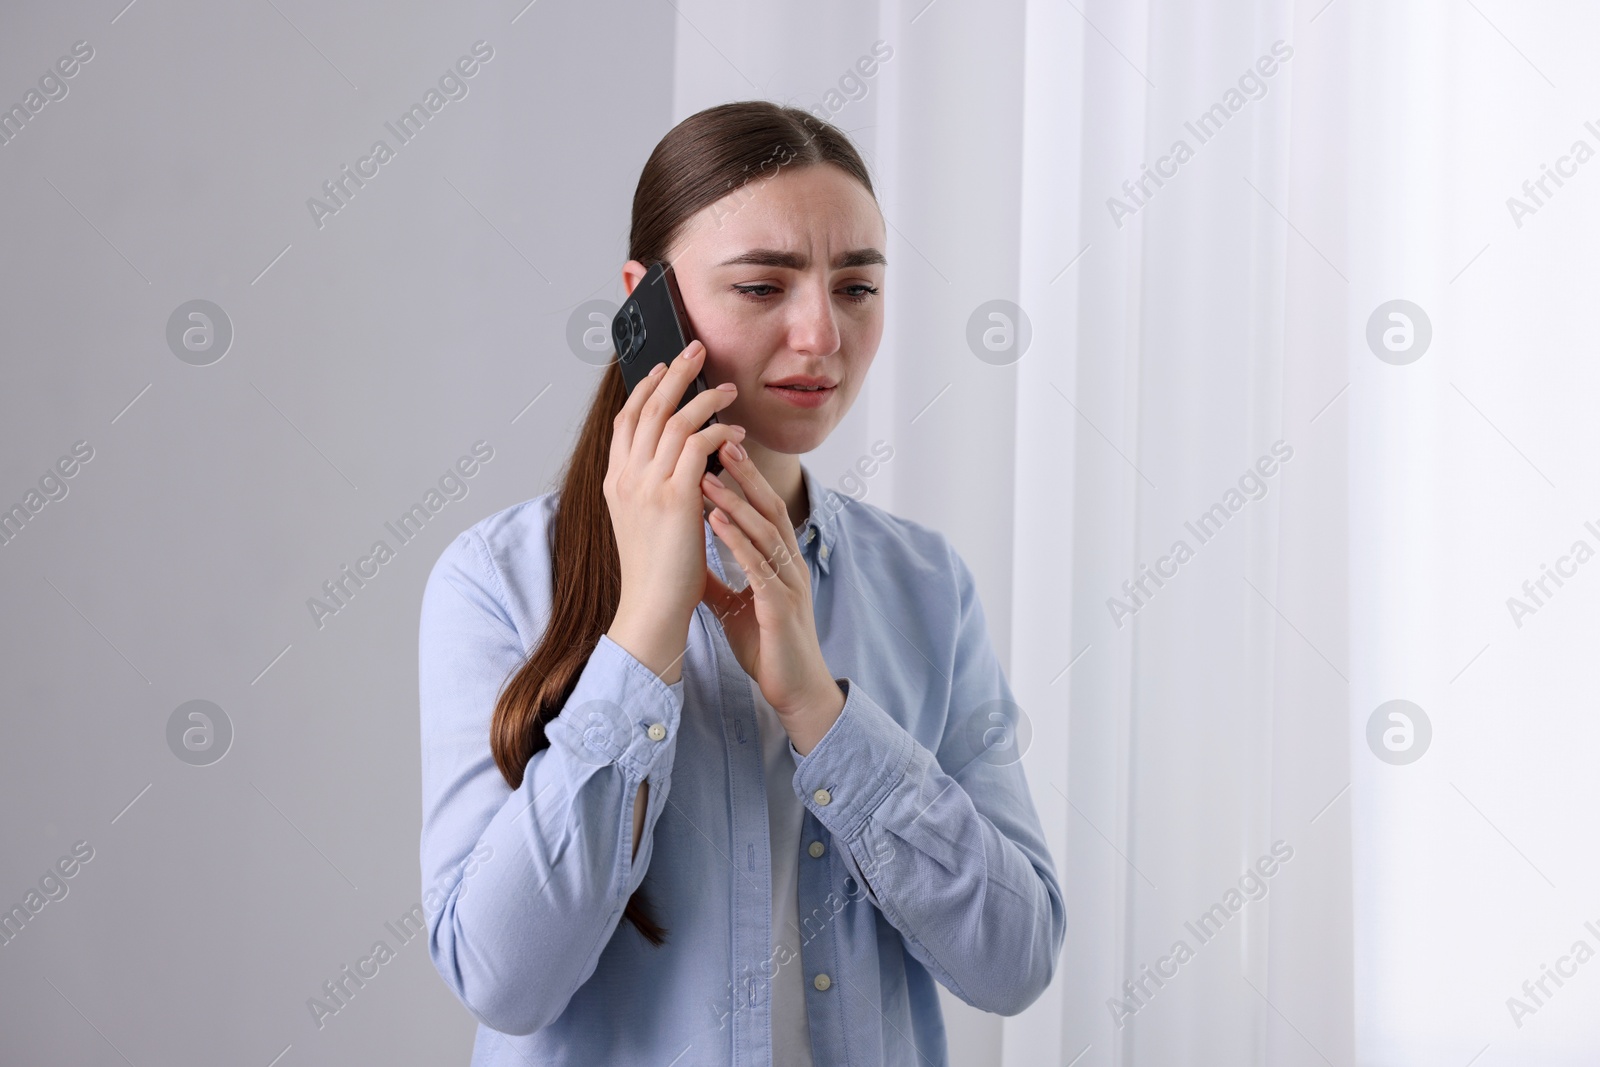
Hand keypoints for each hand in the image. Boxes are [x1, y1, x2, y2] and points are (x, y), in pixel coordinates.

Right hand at [604, 340, 744, 681]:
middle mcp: (626, 476)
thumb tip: (673, 460)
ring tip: (729, 388)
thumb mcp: (641, 521)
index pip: (625, 418)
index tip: (664, 368)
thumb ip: (649, 487)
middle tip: (696, 350)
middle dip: (674, 373)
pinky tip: (736, 432)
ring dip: (705, 398)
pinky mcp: (675, 497)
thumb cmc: (655, 572)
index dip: (644, 388)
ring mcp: (647, 485)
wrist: (652, 609)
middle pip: (648, 406)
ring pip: (675, 420)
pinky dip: (719, 432)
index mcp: (614, 480)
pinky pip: (699, 446)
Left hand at [698, 446, 843, 745]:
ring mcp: (788, 585)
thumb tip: (690, 554)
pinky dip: (736, 542)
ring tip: (709, 473)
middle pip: (770, 507)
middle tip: (719, 437)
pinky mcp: (780, 609)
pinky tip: (715, 523)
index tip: (718, 447)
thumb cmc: (768, 646)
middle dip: (745, 473)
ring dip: (736, 500)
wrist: (795, 691)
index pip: (763, 509)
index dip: (743, 478)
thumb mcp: (734, 604)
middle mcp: (789, 565)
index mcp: (779, 561)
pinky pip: (759, 568)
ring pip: (765, 532)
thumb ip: (717, 576)